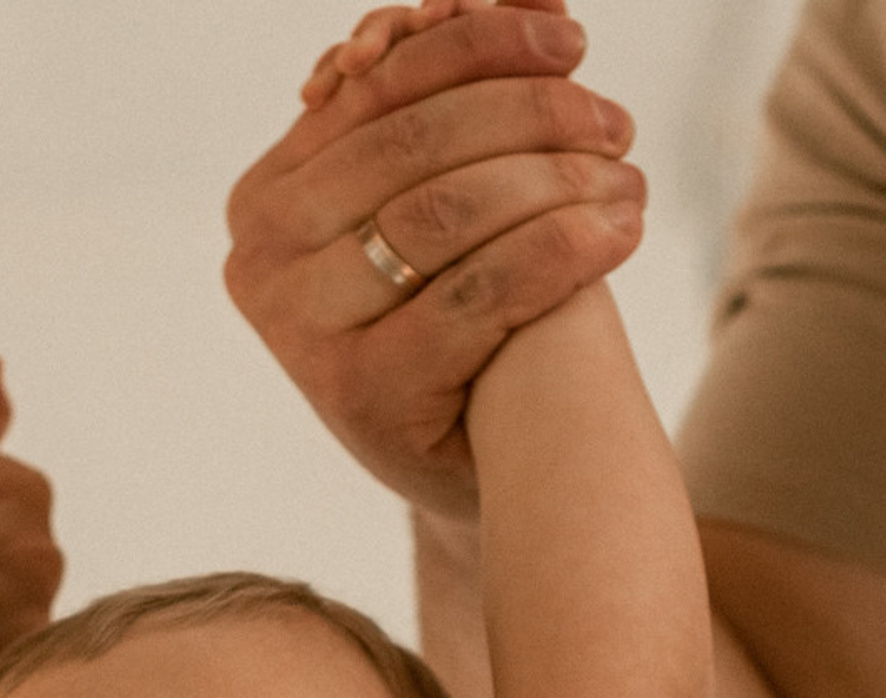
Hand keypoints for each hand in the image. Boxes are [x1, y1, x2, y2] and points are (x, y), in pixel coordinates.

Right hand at [225, 0, 644, 520]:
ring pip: (444, 213)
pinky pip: (477, 293)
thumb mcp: (436, 201)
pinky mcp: (360, 393)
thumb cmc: (456, 320)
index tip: (571, 40)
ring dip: (553, 179)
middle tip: (612, 119)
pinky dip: (560, 251)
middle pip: (414, 145)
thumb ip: (460, 96)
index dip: (480, 45)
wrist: (471, 467)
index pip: (381, 86)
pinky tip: (617, 232)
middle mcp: (261, 259)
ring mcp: (301, 330)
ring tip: (625, 174)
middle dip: (528, 114)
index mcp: (265, 196)